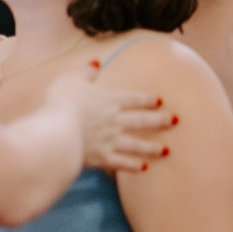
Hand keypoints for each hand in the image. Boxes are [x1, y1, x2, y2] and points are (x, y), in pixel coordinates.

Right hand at [45, 64, 175, 172]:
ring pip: (136, 144)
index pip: (133, 99)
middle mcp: (114, 121)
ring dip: (152, 147)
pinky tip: (144, 168)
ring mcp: (110, 140)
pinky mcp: (101, 158)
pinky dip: (133, 166)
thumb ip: (85, 72)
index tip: (160, 101)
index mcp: (109, 101)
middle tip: (176, 121)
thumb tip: (96, 63)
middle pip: (141, 120)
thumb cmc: (61, 102)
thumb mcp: (71, 80)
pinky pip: (122, 162)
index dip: (147, 99)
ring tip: (166, 150)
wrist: (56, 131)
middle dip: (160, 120)